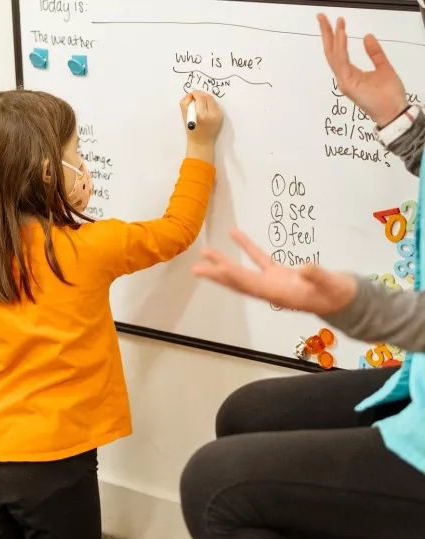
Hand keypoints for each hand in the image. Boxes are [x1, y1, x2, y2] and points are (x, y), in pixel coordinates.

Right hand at [180, 91, 222, 163]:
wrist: (202, 142)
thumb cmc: (191, 131)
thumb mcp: (184, 117)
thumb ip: (185, 104)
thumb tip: (190, 95)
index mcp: (202, 115)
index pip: (200, 97)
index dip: (195, 93)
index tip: (191, 94)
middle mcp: (212, 114)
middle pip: (207, 96)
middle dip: (200, 94)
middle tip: (194, 96)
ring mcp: (218, 114)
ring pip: (212, 99)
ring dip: (205, 97)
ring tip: (199, 101)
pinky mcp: (220, 115)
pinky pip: (214, 104)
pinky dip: (208, 103)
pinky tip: (204, 107)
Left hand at [191, 229, 358, 315]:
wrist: (347, 300)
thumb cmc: (339, 294)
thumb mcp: (331, 285)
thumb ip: (318, 276)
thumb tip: (305, 268)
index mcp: (277, 293)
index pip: (247, 284)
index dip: (227, 276)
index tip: (209, 271)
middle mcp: (269, 290)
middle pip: (237, 282)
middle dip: (217, 275)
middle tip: (195, 268)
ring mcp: (273, 282)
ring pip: (244, 271)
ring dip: (225, 262)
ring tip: (206, 252)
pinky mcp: (280, 274)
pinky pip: (259, 259)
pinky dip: (248, 247)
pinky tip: (235, 234)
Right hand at [318, 14, 407, 127]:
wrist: (394, 110)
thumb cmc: (389, 94)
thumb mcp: (384, 67)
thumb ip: (375, 53)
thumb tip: (367, 36)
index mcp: (351, 74)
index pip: (338, 52)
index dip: (335, 36)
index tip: (335, 20)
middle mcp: (344, 77)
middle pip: (331, 52)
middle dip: (326, 33)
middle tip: (321, 16)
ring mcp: (344, 81)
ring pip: (334, 55)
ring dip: (334, 37)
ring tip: (335, 21)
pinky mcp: (348, 83)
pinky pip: (342, 62)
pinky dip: (341, 47)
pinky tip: (342, 35)